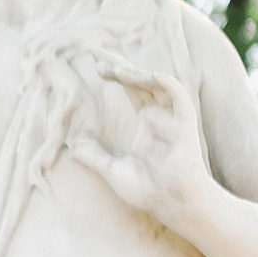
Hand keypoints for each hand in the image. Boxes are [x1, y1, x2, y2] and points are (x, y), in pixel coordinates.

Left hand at [73, 68, 215, 246]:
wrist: (171, 203)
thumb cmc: (148, 190)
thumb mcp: (112, 170)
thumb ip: (93, 156)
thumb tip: (72, 144)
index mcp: (144, 122)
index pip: (128, 88)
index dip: (113, 73)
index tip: (94, 63)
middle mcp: (158, 115)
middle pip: (139, 80)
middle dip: (119, 65)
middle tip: (96, 53)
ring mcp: (172, 117)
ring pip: (157, 82)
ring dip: (136, 73)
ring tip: (113, 69)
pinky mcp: (184, 122)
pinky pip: (176, 93)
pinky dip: (162, 81)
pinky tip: (144, 77)